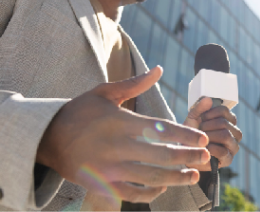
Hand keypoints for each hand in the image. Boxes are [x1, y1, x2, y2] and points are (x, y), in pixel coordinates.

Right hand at [36, 67, 209, 203]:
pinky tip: (164, 187)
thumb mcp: (105, 92)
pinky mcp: (102, 183)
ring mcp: (110, 168)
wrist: (49, 135)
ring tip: (195, 175)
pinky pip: (132, 194)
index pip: (161, 129)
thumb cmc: (80, 110)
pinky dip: (151, 193)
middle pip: (162, 155)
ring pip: (151, 177)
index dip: (186, 135)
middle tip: (206, 157)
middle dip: (188, 157)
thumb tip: (159, 69)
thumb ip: (135, 83)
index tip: (203, 138)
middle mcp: (118, 146)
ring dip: (176, 178)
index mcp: (121, 121)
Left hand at [184, 97, 241, 170]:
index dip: (209, 113)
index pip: (224, 110)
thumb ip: (199, 108)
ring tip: (200, 139)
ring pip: (226, 135)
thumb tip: (208, 99)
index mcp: (228, 120)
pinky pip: (223, 151)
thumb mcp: (193, 118)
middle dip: (207, 126)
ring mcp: (233, 146)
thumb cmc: (191, 133)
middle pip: (224, 123)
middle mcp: (234, 132)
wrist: (185, 151)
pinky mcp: (228, 159)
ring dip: (209, 136)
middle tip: (198, 130)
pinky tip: (203, 148)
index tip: (200, 118)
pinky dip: (210, 148)